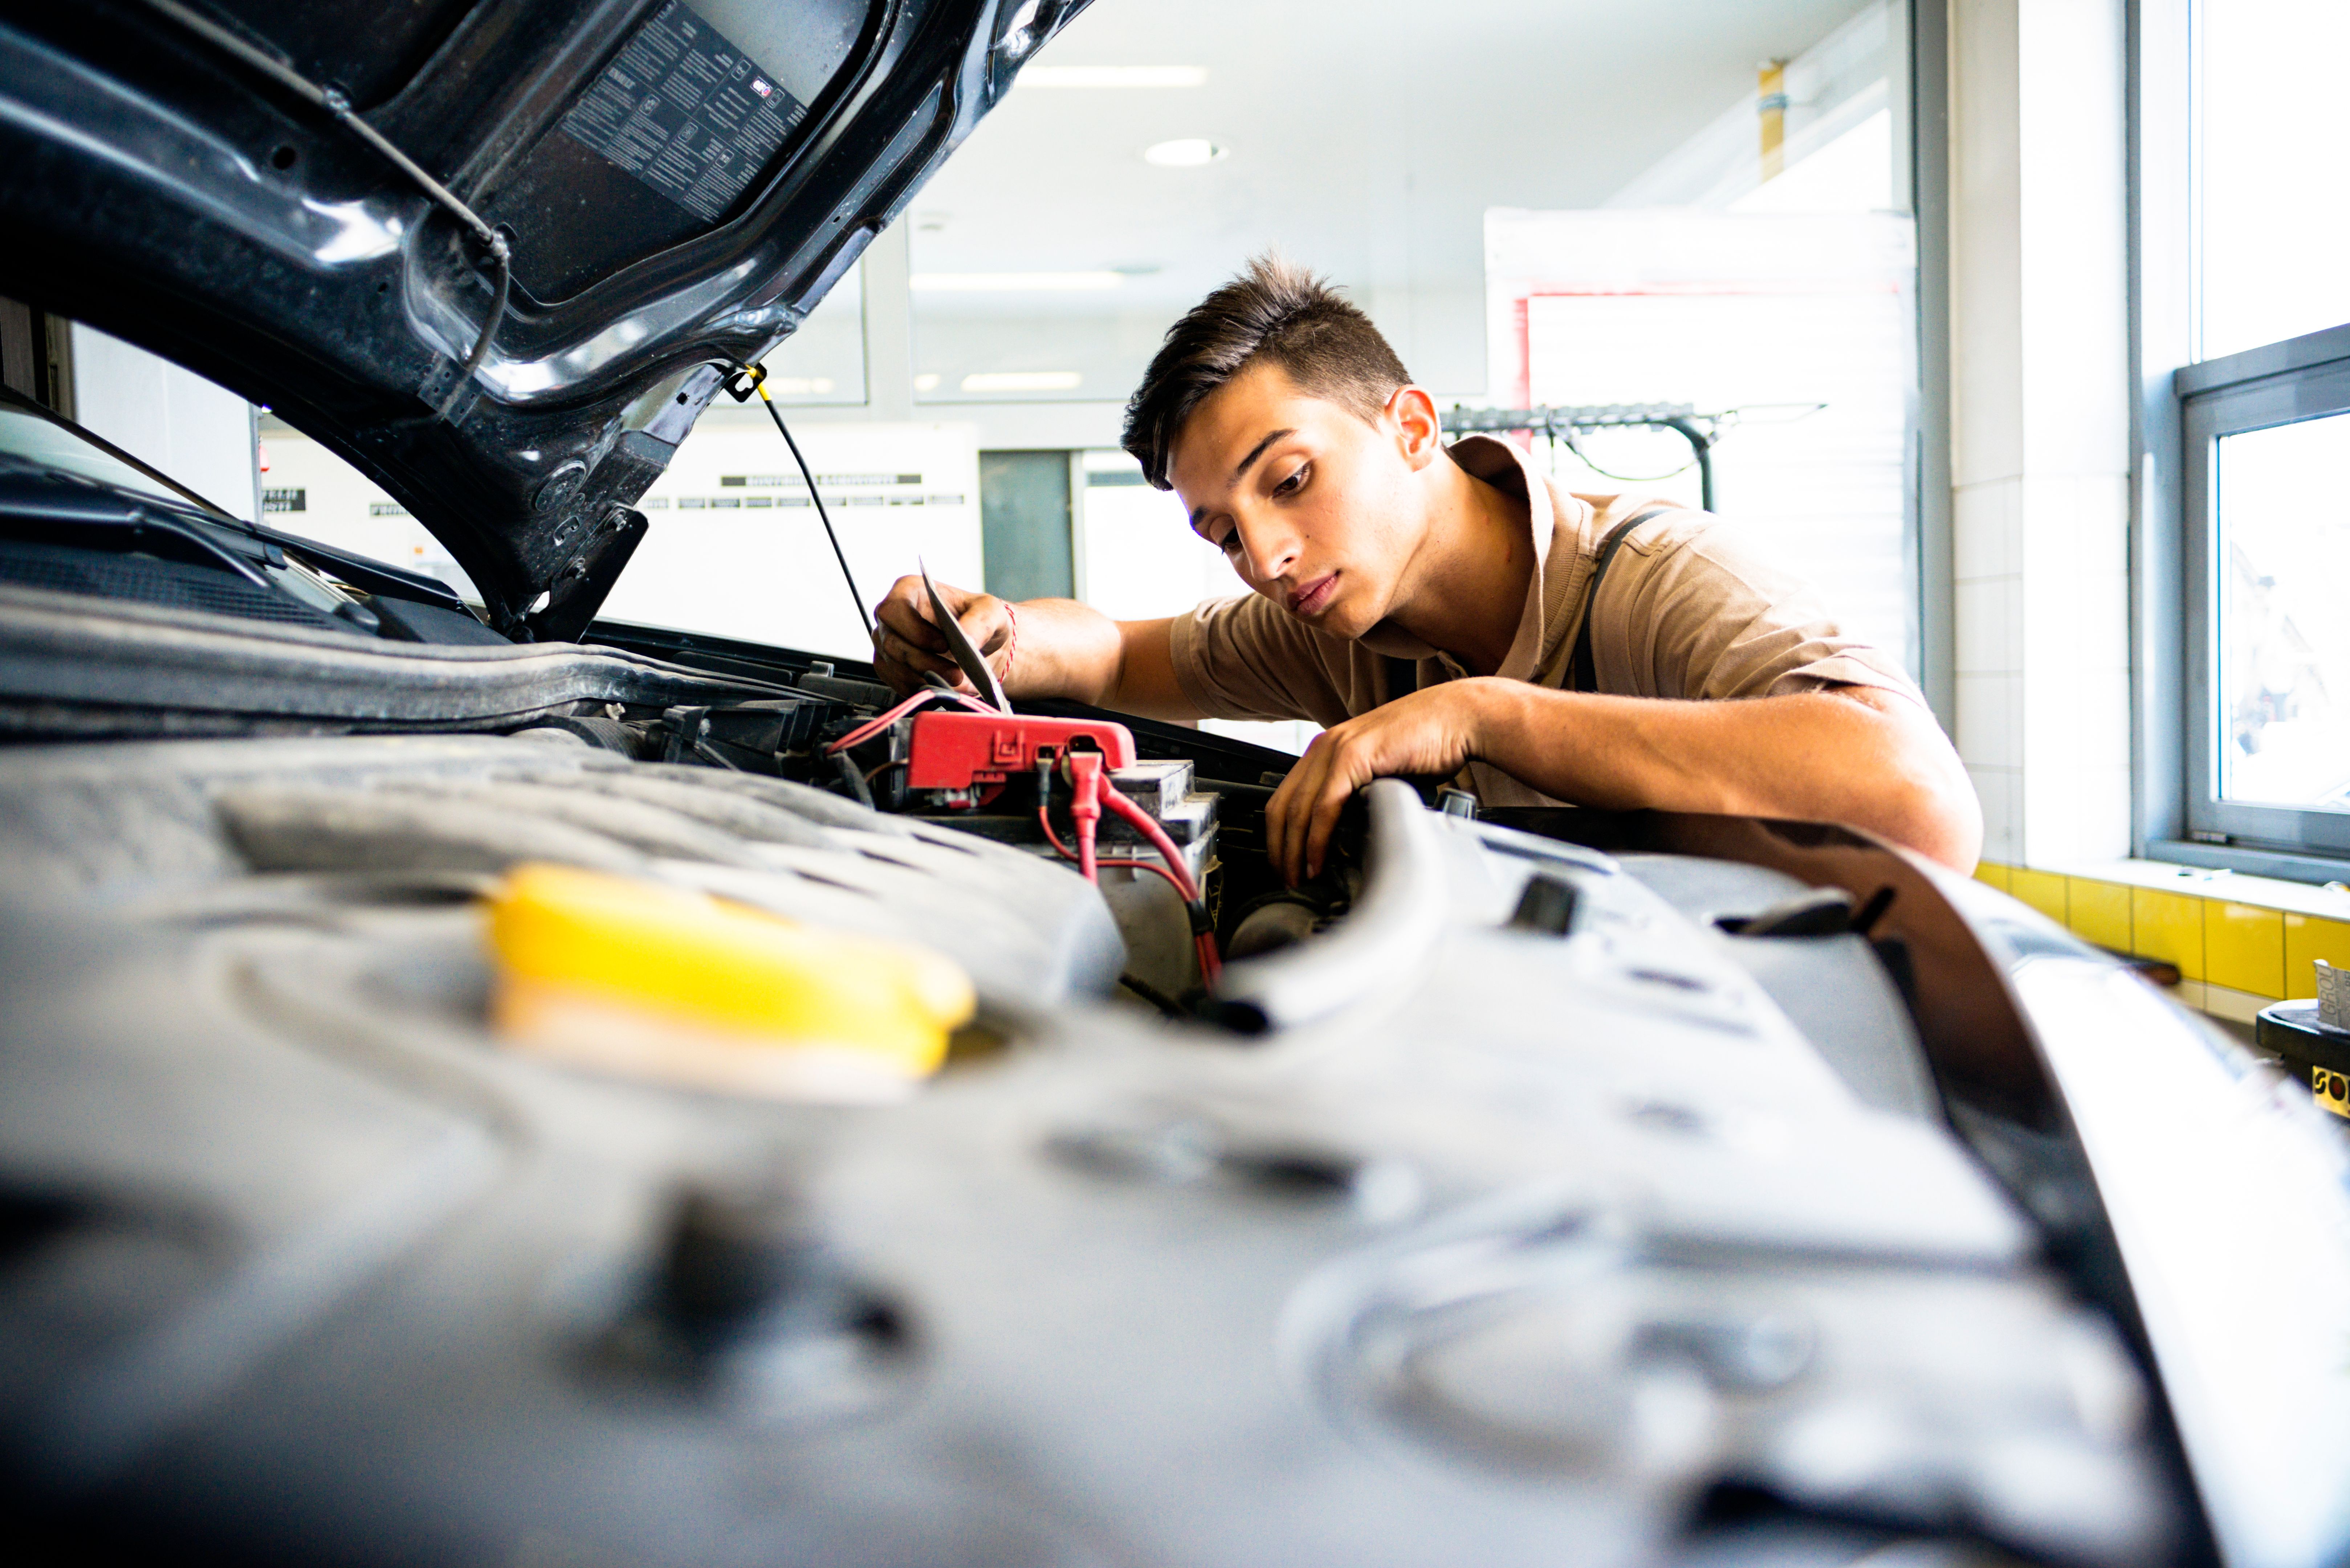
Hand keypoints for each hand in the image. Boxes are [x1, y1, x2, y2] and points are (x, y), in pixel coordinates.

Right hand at [872, 574, 1009, 695]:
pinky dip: (920, 689)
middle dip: (924, 663)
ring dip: (925, 679)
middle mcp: (893, 617)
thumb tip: (966, 637)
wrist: (983, 648)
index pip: (893, 610)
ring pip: (893, 667)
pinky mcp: (891, 668)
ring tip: (955, 681)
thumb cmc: (980, 620)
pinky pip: (896, 684)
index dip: (914, 630)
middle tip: (955, 674)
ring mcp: (888, 643)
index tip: (944, 644)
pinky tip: (941, 687)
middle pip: (891, 643)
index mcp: (909, 591)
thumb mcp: (991, 612)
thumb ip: (981, 621)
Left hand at [1266, 681, 1491, 884]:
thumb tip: (1347, 835)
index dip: (1278, 836)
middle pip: (1282, 805)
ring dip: (1295, 850)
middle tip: (1287, 880)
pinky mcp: (1355, 755)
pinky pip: (1326, 805)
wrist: (1459, 718)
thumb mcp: (1380, 774)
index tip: (1285, 865)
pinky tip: (1319, 860)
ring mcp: (1337, 748)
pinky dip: (1318, 838)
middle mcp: (1325, 746)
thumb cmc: (1429, 746)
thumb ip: (1358, 796)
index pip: (1285, 797)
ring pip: (1298, 808)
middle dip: (1279, 849)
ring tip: (1300, 878)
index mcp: (1327, 749)